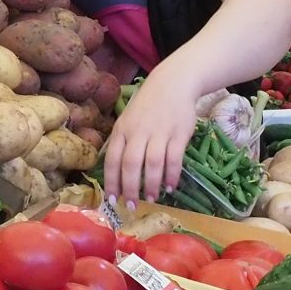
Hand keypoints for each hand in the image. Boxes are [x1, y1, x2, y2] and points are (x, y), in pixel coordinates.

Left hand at [104, 72, 199, 203]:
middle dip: (130, 188)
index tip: (113, 198)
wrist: (173, 83)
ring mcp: (159, 132)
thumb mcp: (128, 120)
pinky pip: (174, 159)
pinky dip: (172, 175)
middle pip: (131, 164)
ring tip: (151, 199)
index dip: (112, 181)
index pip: (113, 159)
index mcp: (122, 130)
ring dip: (151, 185)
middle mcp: (138, 132)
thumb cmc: (147, 106)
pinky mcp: (178, 134)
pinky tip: (171, 187)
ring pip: (152, 164)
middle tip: (131, 206)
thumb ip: (122, 143)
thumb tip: (117, 174)